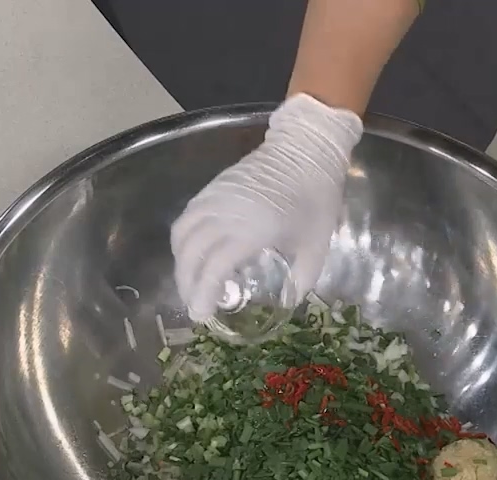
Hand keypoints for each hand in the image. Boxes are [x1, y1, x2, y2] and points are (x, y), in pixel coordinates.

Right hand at [171, 94, 363, 321]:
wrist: (308, 149)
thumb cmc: (316, 198)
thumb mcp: (316, 245)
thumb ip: (302, 278)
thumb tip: (290, 302)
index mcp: (251, 232)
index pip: (213, 269)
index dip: (202, 294)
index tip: (201, 314)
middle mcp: (225, 215)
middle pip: (190, 255)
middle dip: (186, 284)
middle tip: (194, 304)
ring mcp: (215, 198)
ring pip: (181, 235)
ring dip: (180, 262)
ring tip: (190, 281)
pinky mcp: (213, 187)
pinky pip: (187, 217)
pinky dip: (183, 239)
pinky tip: (193, 252)